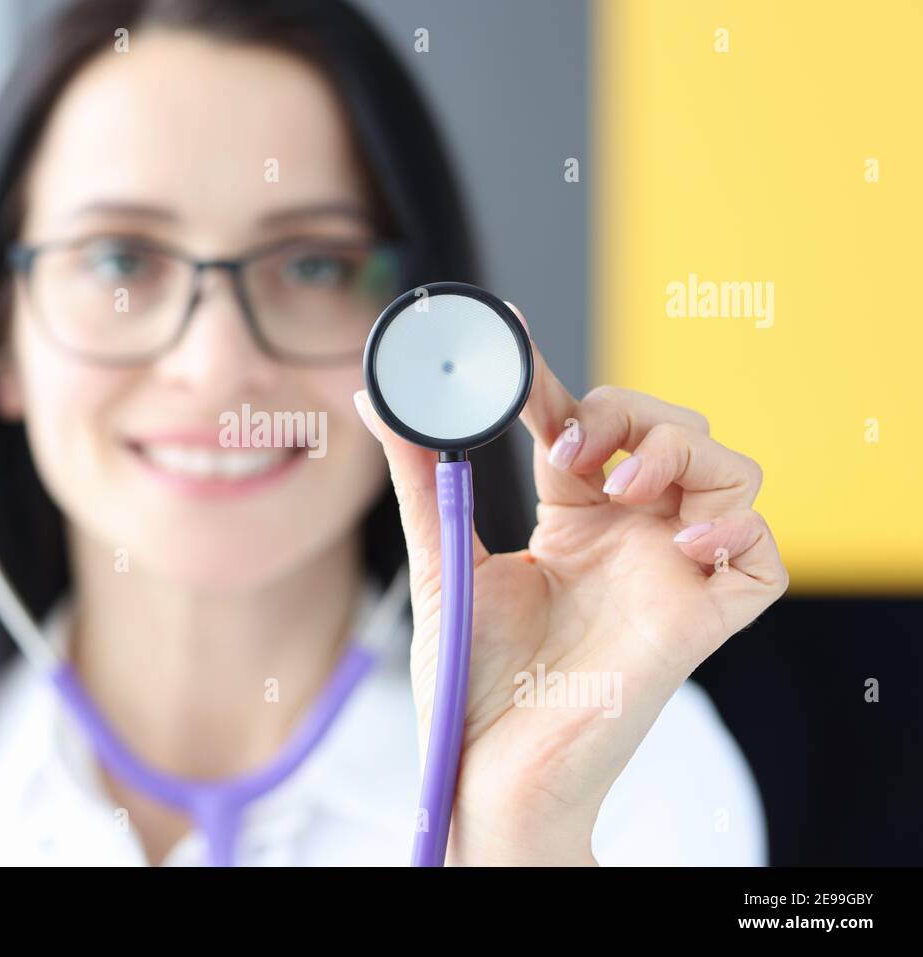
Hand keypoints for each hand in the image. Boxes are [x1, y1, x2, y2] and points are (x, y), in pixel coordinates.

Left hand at [353, 303, 788, 865]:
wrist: (489, 765)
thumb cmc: (471, 678)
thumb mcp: (444, 560)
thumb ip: (422, 478)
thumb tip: (374, 400)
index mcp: (572, 521)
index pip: (588, 425)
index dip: (561, 383)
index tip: (516, 345)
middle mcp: (629, 538)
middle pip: (671, 429)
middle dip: (630, 411)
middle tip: (570, 447)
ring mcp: (671, 574)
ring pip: (729, 471)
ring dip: (683, 454)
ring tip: (622, 490)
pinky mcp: (704, 618)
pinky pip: (764, 555)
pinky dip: (738, 527)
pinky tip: (682, 543)